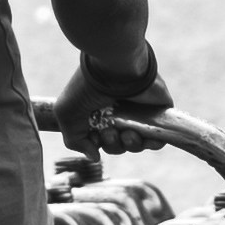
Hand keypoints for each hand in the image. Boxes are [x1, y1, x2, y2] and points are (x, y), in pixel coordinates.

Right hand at [51, 49, 169, 144]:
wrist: (114, 68)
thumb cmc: (86, 87)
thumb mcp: (66, 115)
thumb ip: (75, 141)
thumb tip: (94, 156)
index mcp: (97, 113)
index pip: (100, 140)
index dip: (97, 144)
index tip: (94, 138)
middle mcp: (118, 113)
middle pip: (118, 144)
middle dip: (113, 145)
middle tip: (109, 131)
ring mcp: (138, 113)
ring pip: (137, 143)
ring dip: (131, 145)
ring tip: (127, 133)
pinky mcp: (157, 112)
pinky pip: (158, 137)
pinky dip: (152, 144)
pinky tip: (143, 137)